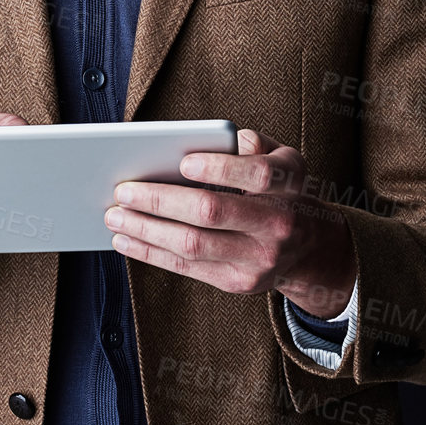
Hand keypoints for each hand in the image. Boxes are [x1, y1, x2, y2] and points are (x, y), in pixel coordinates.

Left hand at [105, 128, 358, 318]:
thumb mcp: (283, 159)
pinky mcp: (238, 284)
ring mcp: (258, 260)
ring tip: (114, 215)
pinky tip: (126, 239)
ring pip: (192, 246)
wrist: (311, 248)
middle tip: (124, 189)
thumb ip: (253, 144)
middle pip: (212, 213)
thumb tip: (212, 140)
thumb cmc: (283, 191)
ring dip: (146, 230)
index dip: (219, 168)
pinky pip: (187, 268)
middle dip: (161, 200)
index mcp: (290, 186)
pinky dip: (151, 253)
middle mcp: (278, 225)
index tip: (183, 161)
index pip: (257, 176)